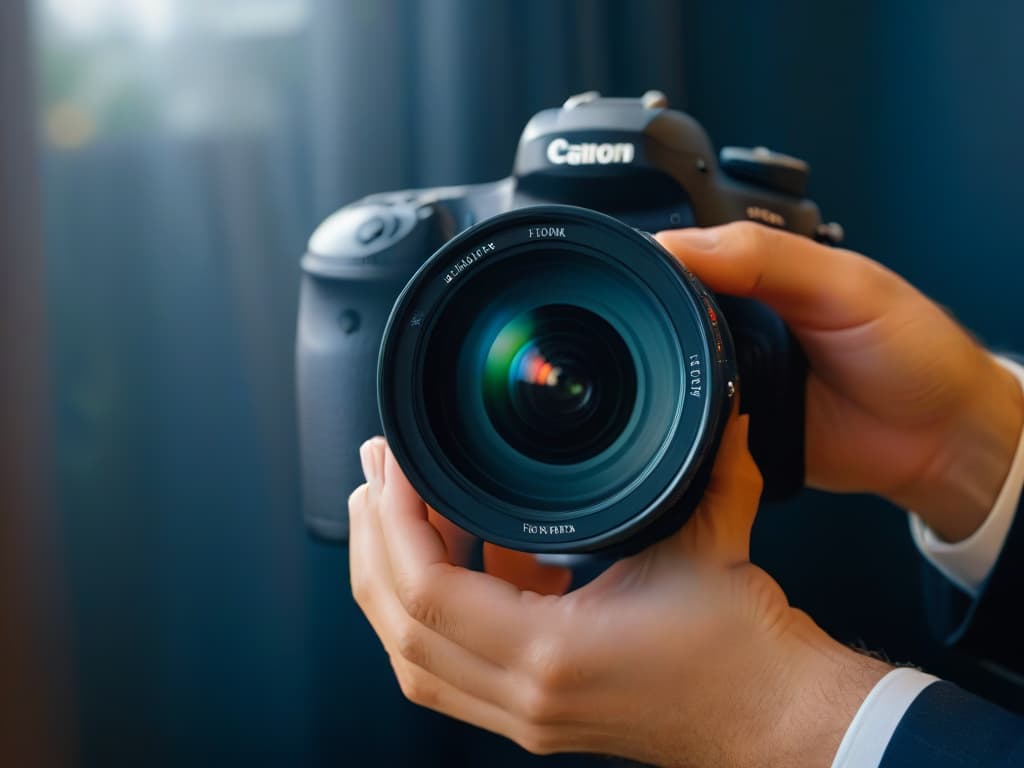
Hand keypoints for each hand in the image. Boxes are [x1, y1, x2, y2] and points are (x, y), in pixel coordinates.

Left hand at [348, 421, 887, 766]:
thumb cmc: (744, 652)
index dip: (397, 523)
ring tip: (400, 510)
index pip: (429, 592)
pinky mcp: (531, 708)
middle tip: (377, 476)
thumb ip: (709, 461)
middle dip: (374, 542)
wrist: (770, 717)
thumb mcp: (714, 540)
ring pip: (413, 652)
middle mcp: (524, 694)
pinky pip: (450, 663)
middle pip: (399, 625)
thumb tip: (713, 404)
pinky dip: (438, 604)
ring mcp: (522, 711)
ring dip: (393, 577)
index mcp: (554, 654)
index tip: (396, 468)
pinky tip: (470, 550)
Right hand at [657, 223, 1023, 540]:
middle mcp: (740, 326)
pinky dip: (680, 425)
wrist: (938, 440)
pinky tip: (679, 418)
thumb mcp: (843, 285)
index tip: (630, 274)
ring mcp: (734, 380)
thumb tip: (685, 243)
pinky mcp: (734, 433)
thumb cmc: (913, 350)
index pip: (685, 259)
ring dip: (659, 378)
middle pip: (663, 318)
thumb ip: (768, 256)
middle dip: (645, 326)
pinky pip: (689, 428)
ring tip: (662, 377)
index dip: (653, 263)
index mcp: (759, 276)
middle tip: (640, 333)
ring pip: (668, 374)